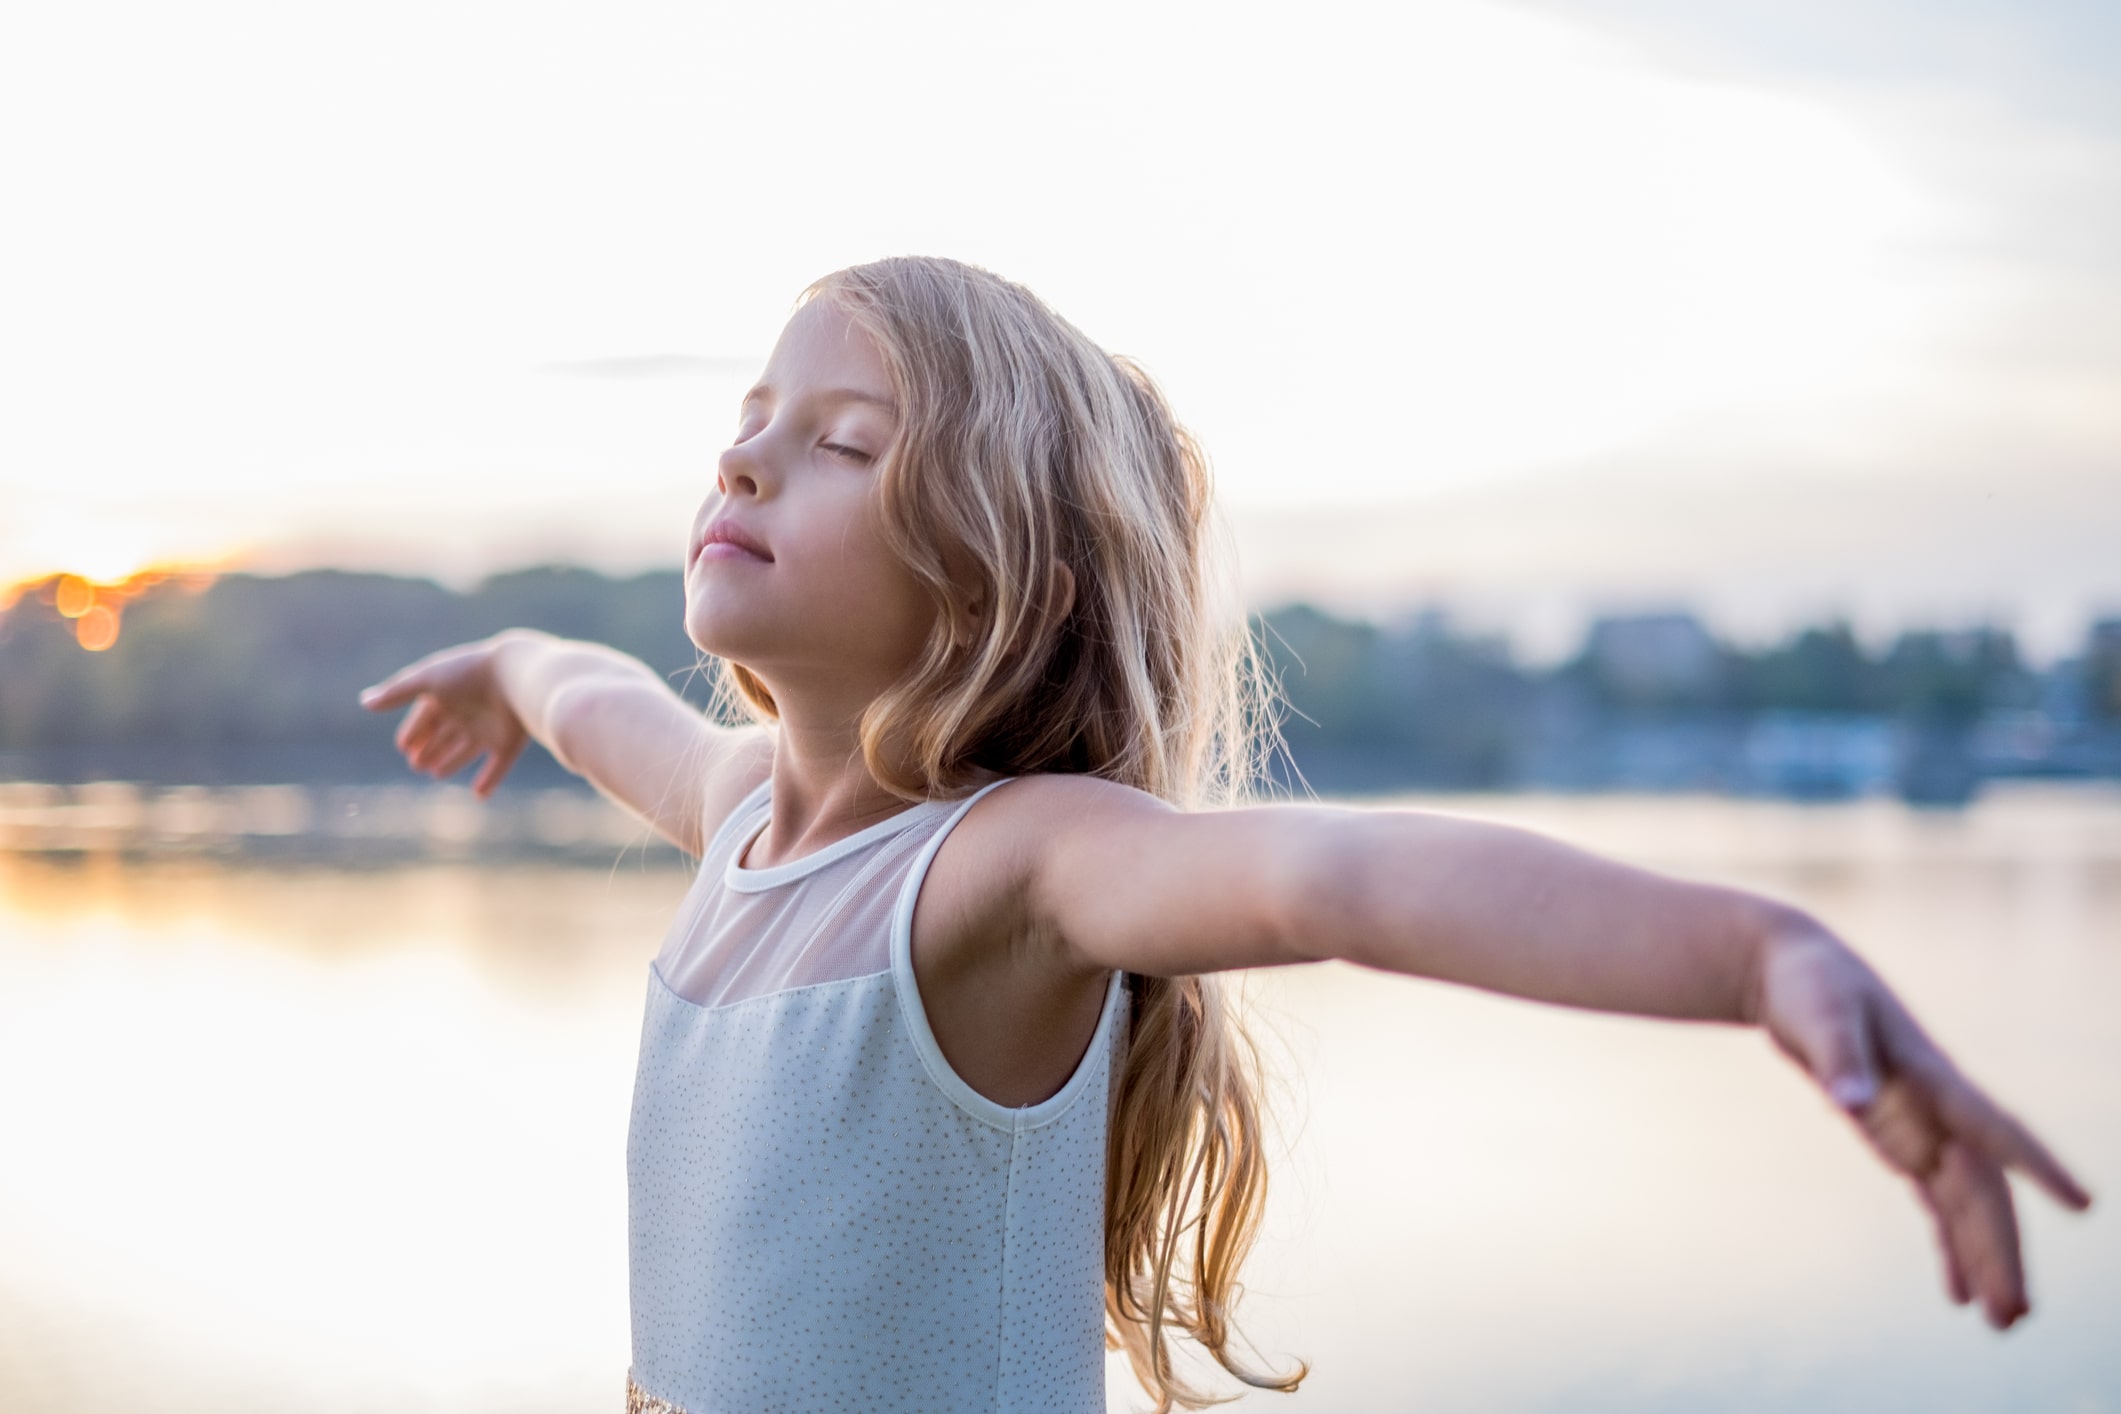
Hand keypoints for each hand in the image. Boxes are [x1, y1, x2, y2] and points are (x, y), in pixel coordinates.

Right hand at [359, 636, 529, 797]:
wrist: (519, 677)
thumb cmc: (469, 674)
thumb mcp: (428, 680)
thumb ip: (396, 692)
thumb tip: (364, 702)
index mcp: (451, 694)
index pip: (427, 715)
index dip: (415, 730)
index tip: (402, 745)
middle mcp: (470, 712)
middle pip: (445, 734)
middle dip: (430, 747)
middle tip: (415, 764)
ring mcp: (491, 728)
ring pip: (467, 749)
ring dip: (451, 761)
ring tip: (435, 773)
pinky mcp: (510, 743)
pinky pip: (498, 765)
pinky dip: (489, 780)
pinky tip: (479, 794)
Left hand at [1751, 916, 2092, 1328]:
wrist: (1791, 970)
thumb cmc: (1810, 984)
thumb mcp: (1819, 1015)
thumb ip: (1840, 1060)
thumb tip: (1852, 1102)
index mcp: (1932, 1077)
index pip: (1994, 1127)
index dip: (2037, 1164)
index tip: (2082, 1203)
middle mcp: (1937, 1108)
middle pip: (1983, 1188)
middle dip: (2002, 1248)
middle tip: (2014, 1314)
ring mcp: (1921, 1124)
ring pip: (1967, 1203)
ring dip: (1985, 1257)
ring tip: (2003, 1320)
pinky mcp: (1897, 1135)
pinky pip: (1934, 1200)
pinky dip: (1948, 1243)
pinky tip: (1958, 1293)